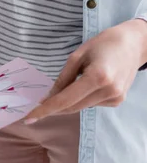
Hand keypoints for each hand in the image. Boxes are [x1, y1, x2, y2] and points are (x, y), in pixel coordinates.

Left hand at [25, 19, 146, 122]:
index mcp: (97, 77)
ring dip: (67, 102)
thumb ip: (62, 79)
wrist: (134, 44)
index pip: (64, 100)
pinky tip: (87, 84)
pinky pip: (91, 104)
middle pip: (71, 107)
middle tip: (35, 107)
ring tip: (71, 82)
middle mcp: (108, 91)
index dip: (44, 110)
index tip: (28, 118)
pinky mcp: (118, 101)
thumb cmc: (102, 44)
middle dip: (53, 108)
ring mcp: (115, 98)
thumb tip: (47, 98)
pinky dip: (81, 98)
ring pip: (80, 107)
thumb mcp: (77, 56)